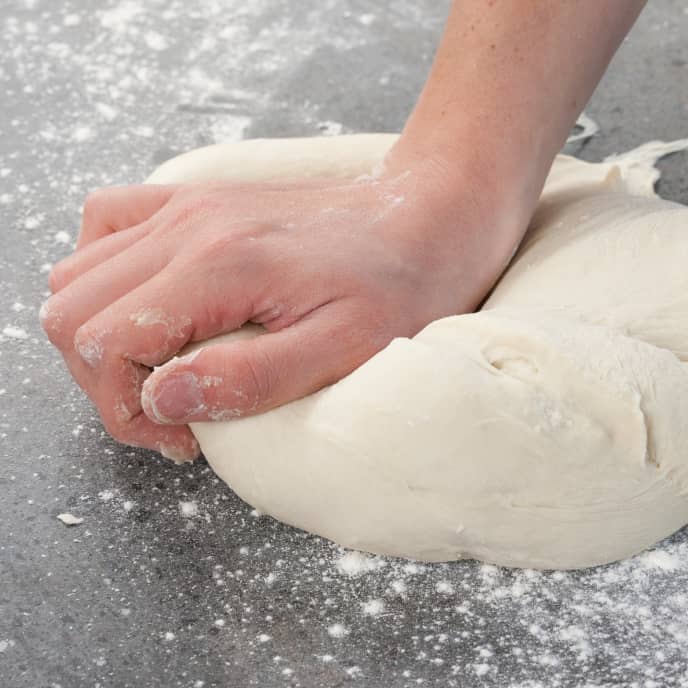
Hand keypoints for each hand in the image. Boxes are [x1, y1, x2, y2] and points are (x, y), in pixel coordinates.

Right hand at [41, 154, 520, 460]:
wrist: (425, 216)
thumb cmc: (400, 285)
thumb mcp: (345, 350)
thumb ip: (250, 376)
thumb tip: (162, 398)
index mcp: (219, 266)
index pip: (104, 343)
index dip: (126, 408)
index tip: (184, 434)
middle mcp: (187, 226)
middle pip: (73, 311)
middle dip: (105, 382)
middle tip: (172, 411)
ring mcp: (186, 207)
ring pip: (77, 274)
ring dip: (100, 336)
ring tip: (163, 368)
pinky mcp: (196, 201)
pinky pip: (107, 226)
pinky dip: (104, 276)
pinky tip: (149, 305)